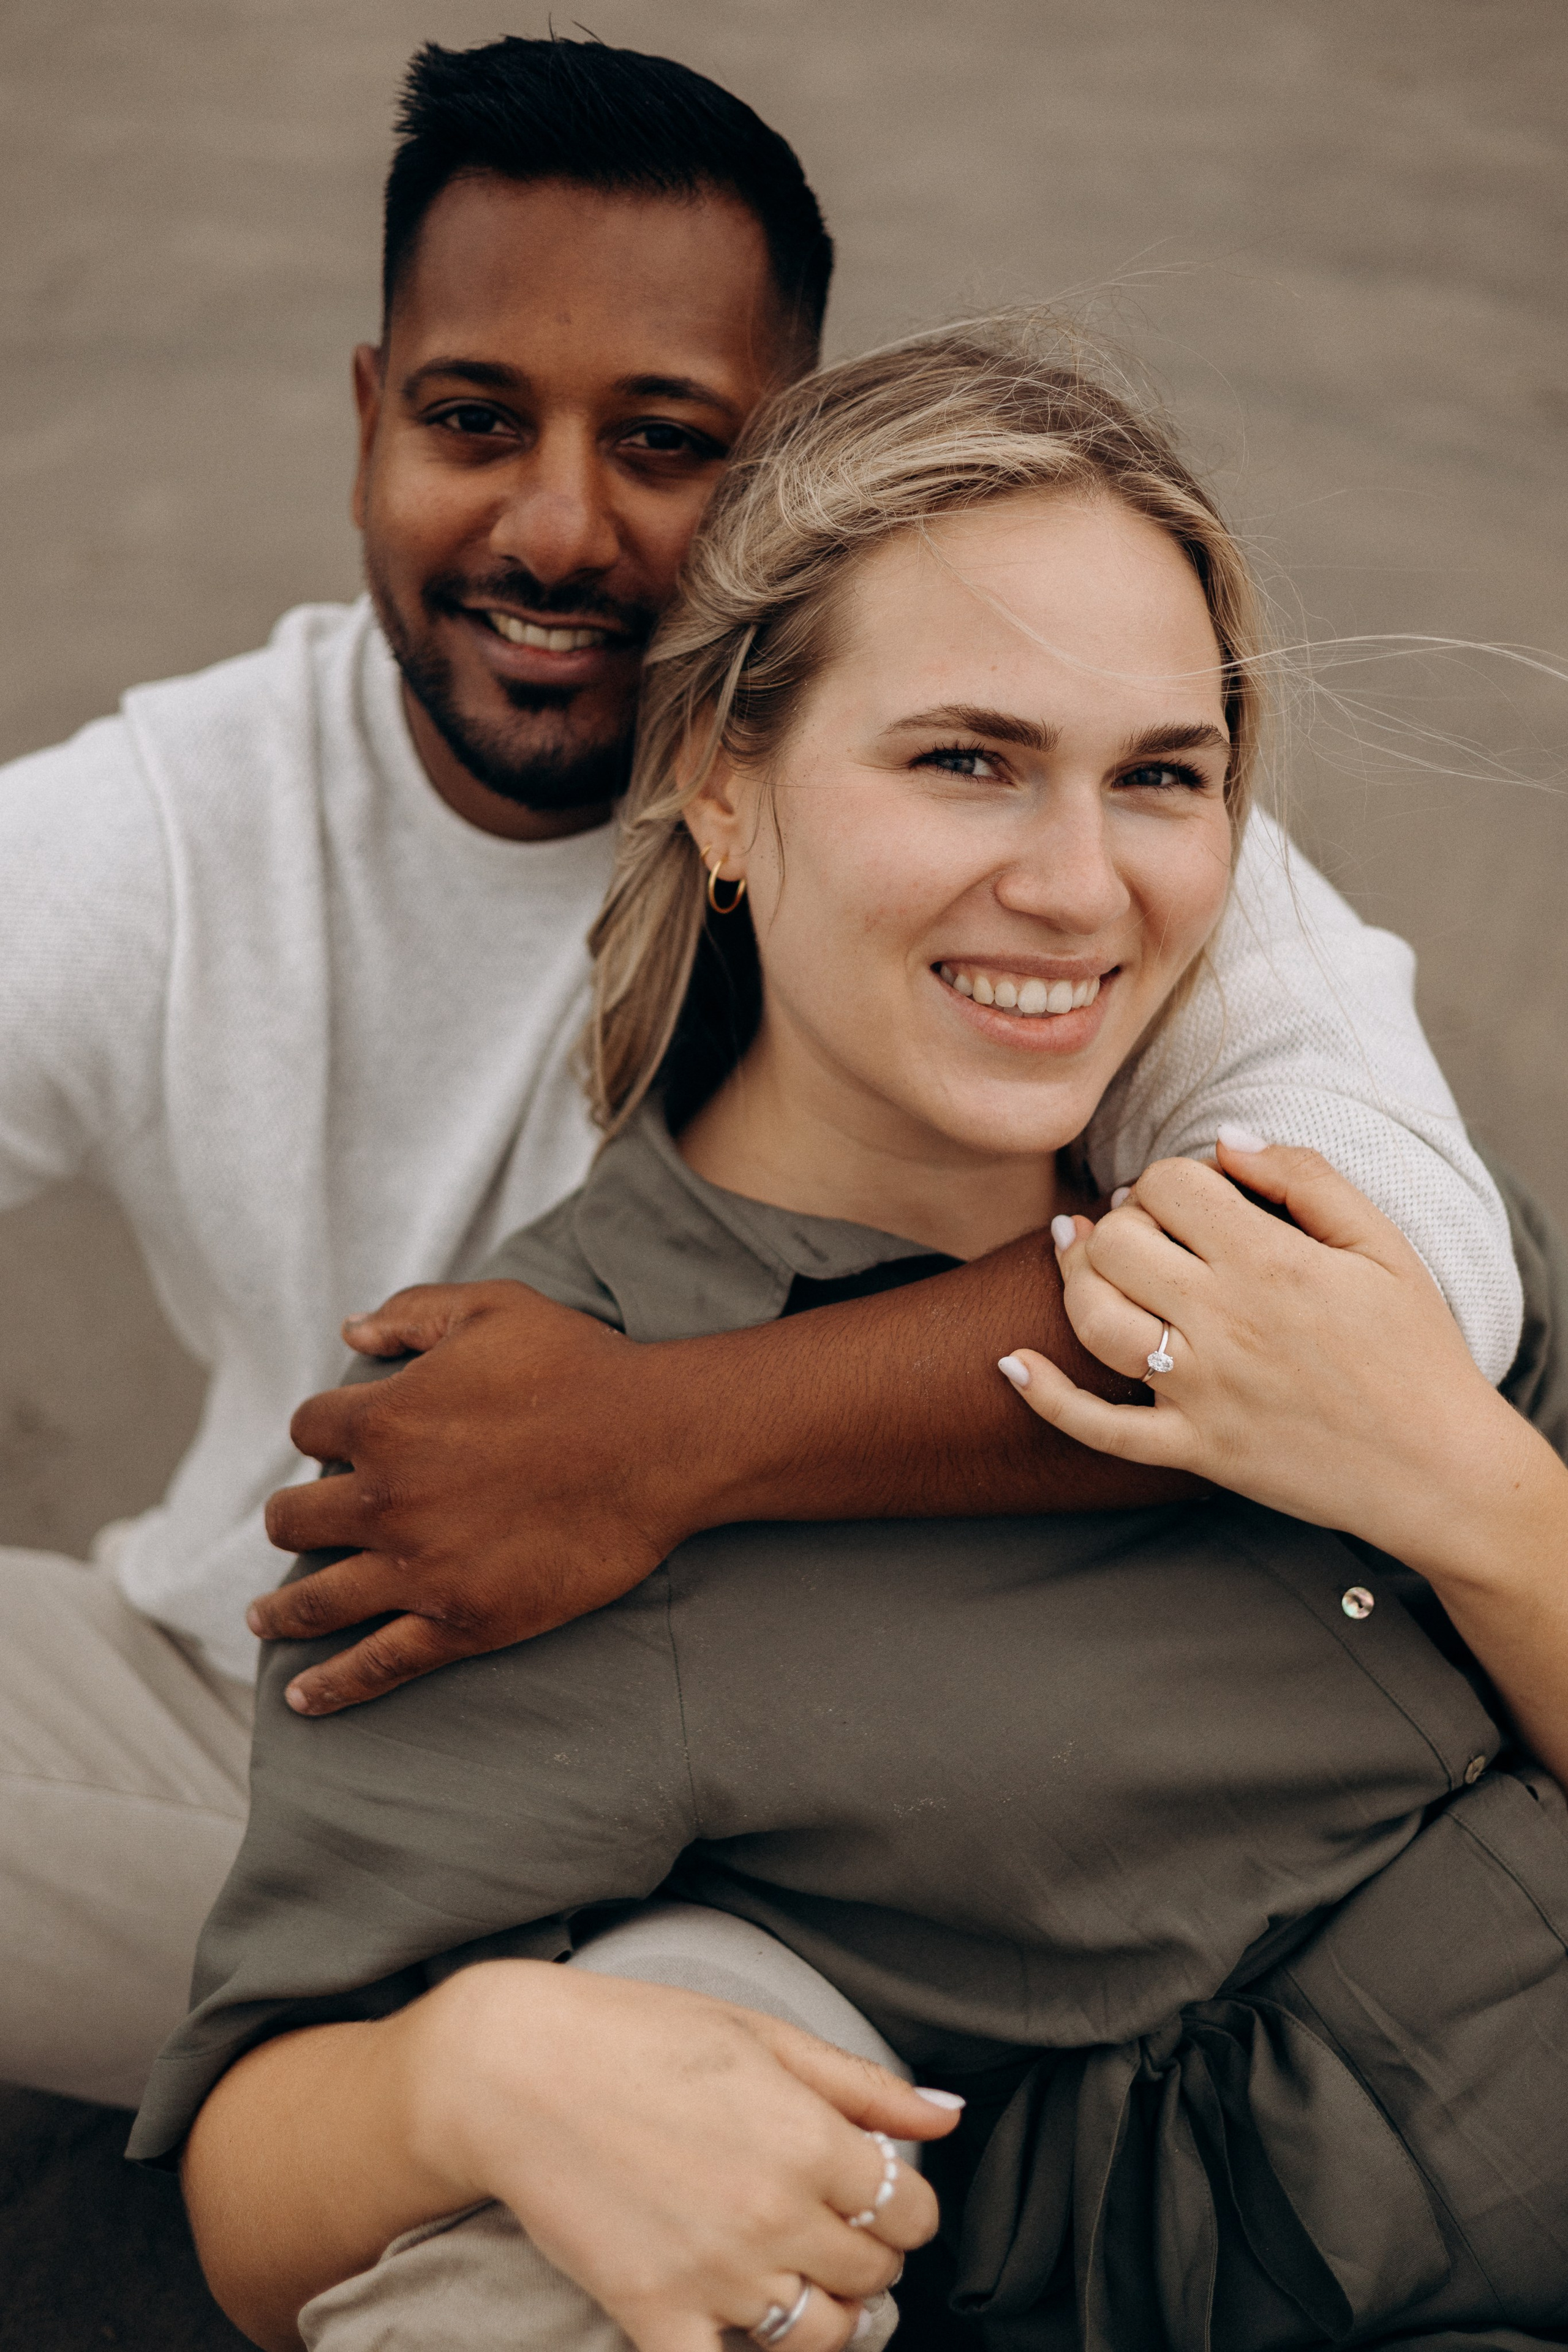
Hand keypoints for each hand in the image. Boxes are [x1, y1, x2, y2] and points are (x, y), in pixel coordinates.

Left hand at [254, 1281, 696, 1714]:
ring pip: (317, 1601)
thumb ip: (412, 1313)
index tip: (336, 1444)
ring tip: (263, 1619)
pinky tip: (302, 1696)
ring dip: (280, 1611)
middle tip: (297, 1530)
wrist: (658, 1442)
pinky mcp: (462, 1621)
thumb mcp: (492, 1308)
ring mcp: (420, 1568)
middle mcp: (386, 1499)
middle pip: (293, 1521)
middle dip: (290, 1523)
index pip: (309, 1431)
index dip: (321, 1434)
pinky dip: (332, 1685)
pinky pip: (377, 1664)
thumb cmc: (581, 1366)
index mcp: (384, 1420)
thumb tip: (351, 1328)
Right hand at [413, 1962, 956, 2351]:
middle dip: (865, 2257)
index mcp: (809, 2139)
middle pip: (873, 2277)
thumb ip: (864, 2084)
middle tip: (828, 2229)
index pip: (910, 2212)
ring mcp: (718, 2273)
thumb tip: (947, 2117)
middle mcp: (776, 2215)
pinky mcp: (655, 2314)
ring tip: (799, 2282)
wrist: (513, 2070)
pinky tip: (739, 2330)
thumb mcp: (762, 2033)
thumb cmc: (635, 2035)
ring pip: (820, 2340)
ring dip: (825, 2318)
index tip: (872, 2193)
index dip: (902, 2205)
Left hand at [996, 1132, 1530, 1565]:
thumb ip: (1305, 1178)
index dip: (1165, 1180)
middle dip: (1120, 1223)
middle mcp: (1224, 1322)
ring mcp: (1201, 1391)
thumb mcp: (1382, 1246)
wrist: (1442, 1469)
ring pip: (1093, 1318)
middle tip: (1140, 1228)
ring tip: (1080, 1257)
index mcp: (1269, 1261)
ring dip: (1074, 1280)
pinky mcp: (1192, 1450)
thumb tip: (1225, 1138)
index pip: (1167, 1187)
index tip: (1188, 1198)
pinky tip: (1010, 1362)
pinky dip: (1046, 1396)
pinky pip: (1098, 1427)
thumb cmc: (1417, 1352)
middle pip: (1118, 1244)